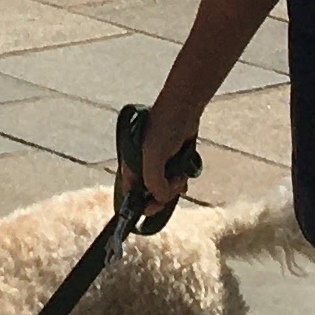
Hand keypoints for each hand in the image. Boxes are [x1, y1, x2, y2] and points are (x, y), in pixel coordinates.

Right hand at [123, 95, 201, 228]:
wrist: (184, 107)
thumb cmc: (165, 126)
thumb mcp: (155, 156)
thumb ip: (154, 181)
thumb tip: (161, 197)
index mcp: (131, 164)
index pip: (130, 194)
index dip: (139, 205)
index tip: (152, 207)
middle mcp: (142, 164)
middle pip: (149, 194)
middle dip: (162, 194)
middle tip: (174, 186)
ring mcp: (157, 162)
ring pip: (164, 186)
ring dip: (173, 186)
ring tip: (181, 174)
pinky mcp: (171, 159)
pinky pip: (173, 178)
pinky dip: (179, 181)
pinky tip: (184, 177)